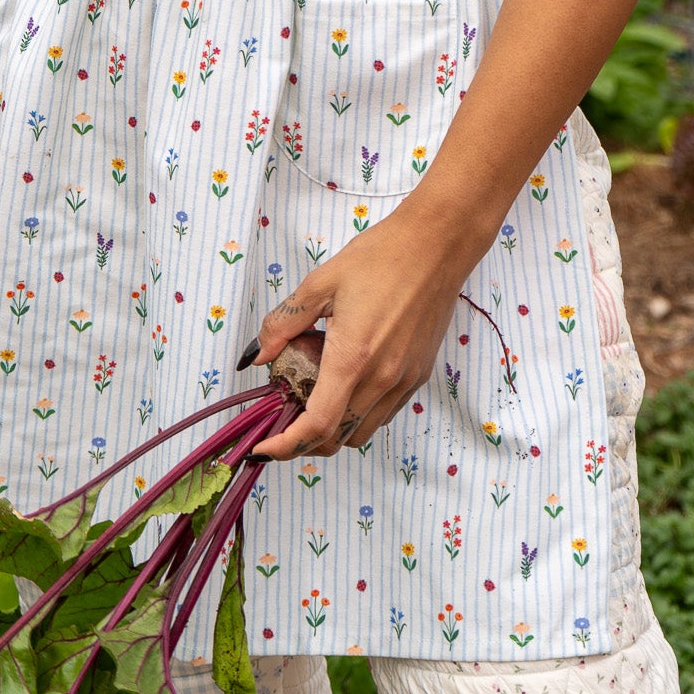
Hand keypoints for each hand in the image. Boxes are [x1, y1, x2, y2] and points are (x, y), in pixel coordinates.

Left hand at [247, 198, 491, 459]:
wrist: (437, 245)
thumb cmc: (380, 257)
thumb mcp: (321, 283)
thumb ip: (284, 323)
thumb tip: (256, 355)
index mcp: (352, 358)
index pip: (316, 426)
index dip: (285, 446)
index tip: (262, 448)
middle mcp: (381, 379)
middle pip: (337, 438)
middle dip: (304, 441)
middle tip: (282, 417)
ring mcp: (404, 381)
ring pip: (362, 431)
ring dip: (333, 429)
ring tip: (313, 395)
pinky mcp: (419, 376)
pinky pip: (383, 413)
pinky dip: (358, 414)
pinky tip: (346, 382)